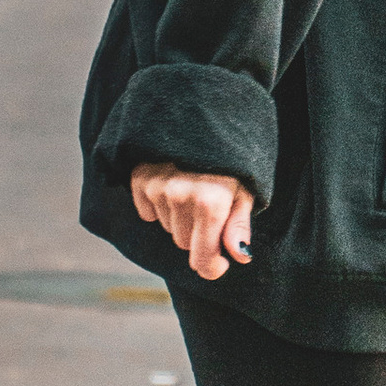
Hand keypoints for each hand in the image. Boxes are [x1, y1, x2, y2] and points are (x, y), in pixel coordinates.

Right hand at [129, 160, 254, 278]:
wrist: (201, 119)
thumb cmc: (231, 162)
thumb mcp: (245, 192)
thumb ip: (238, 226)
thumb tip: (241, 256)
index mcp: (211, 203)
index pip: (202, 259)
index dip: (211, 267)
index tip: (219, 264)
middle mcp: (181, 196)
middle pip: (183, 243)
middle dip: (198, 235)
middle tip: (209, 210)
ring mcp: (158, 187)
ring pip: (167, 228)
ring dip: (179, 218)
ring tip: (192, 191)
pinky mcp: (141, 178)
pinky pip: (147, 213)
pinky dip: (158, 206)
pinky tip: (172, 186)